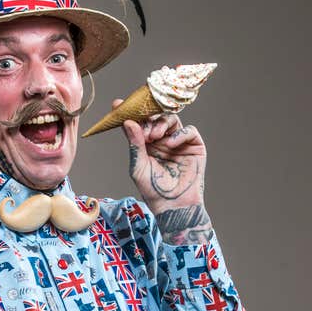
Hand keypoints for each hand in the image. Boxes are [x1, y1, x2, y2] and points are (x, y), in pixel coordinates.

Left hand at [118, 107, 212, 244]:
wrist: (173, 205)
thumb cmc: (153, 190)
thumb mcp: (138, 166)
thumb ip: (134, 144)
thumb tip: (128, 122)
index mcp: (146, 143)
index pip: (138, 123)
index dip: (130, 113)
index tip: (118, 105)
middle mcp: (162, 139)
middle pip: (155, 117)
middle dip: (148, 119)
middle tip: (144, 130)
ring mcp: (178, 141)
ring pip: (172, 119)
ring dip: (162, 124)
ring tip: (155, 136)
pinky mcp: (193, 145)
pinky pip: (188, 130)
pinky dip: (179, 134)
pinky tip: (170, 144)